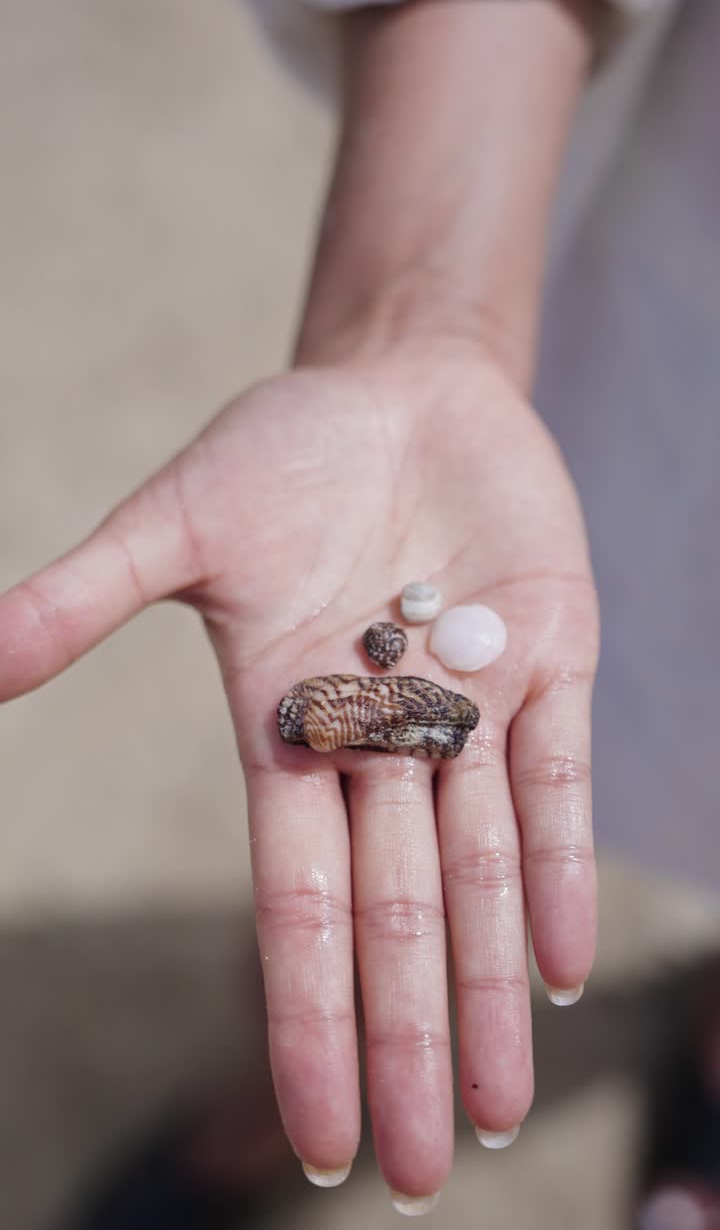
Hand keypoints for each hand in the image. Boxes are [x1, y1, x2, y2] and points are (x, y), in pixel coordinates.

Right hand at [0, 353, 597, 1200]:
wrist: (394, 390)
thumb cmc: (280, 454)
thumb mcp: (178, 524)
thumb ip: (87, 595)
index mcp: (290, 734)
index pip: (297, 907)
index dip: (308, 1019)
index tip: (315, 1143)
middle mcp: (384, 745)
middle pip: (398, 916)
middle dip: (408, 1039)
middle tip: (424, 1174)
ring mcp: (471, 708)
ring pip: (487, 871)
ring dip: (492, 987)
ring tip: (500, 1107)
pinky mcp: (549, 655)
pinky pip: (558, 780)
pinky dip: (564, 868)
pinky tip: (564, 967)